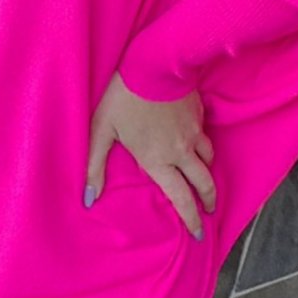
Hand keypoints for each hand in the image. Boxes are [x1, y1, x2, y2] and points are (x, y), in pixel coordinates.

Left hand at [85, 71, 215, 239]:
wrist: (153, 64)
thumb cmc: (123, 98)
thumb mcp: (102, 131)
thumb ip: (95, 166)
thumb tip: (88, 199)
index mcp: (158, 161)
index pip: (181, 198)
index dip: (191, 218)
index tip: (198, 232)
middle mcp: (181, 151)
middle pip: (204, 184)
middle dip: (208, 201)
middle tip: (209, 211)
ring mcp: (194, 132)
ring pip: (209, 159)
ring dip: (207, 173)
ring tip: (203, 179)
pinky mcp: (199, 114)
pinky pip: (205, 136)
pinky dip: (204, 145)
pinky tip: (196, 142)